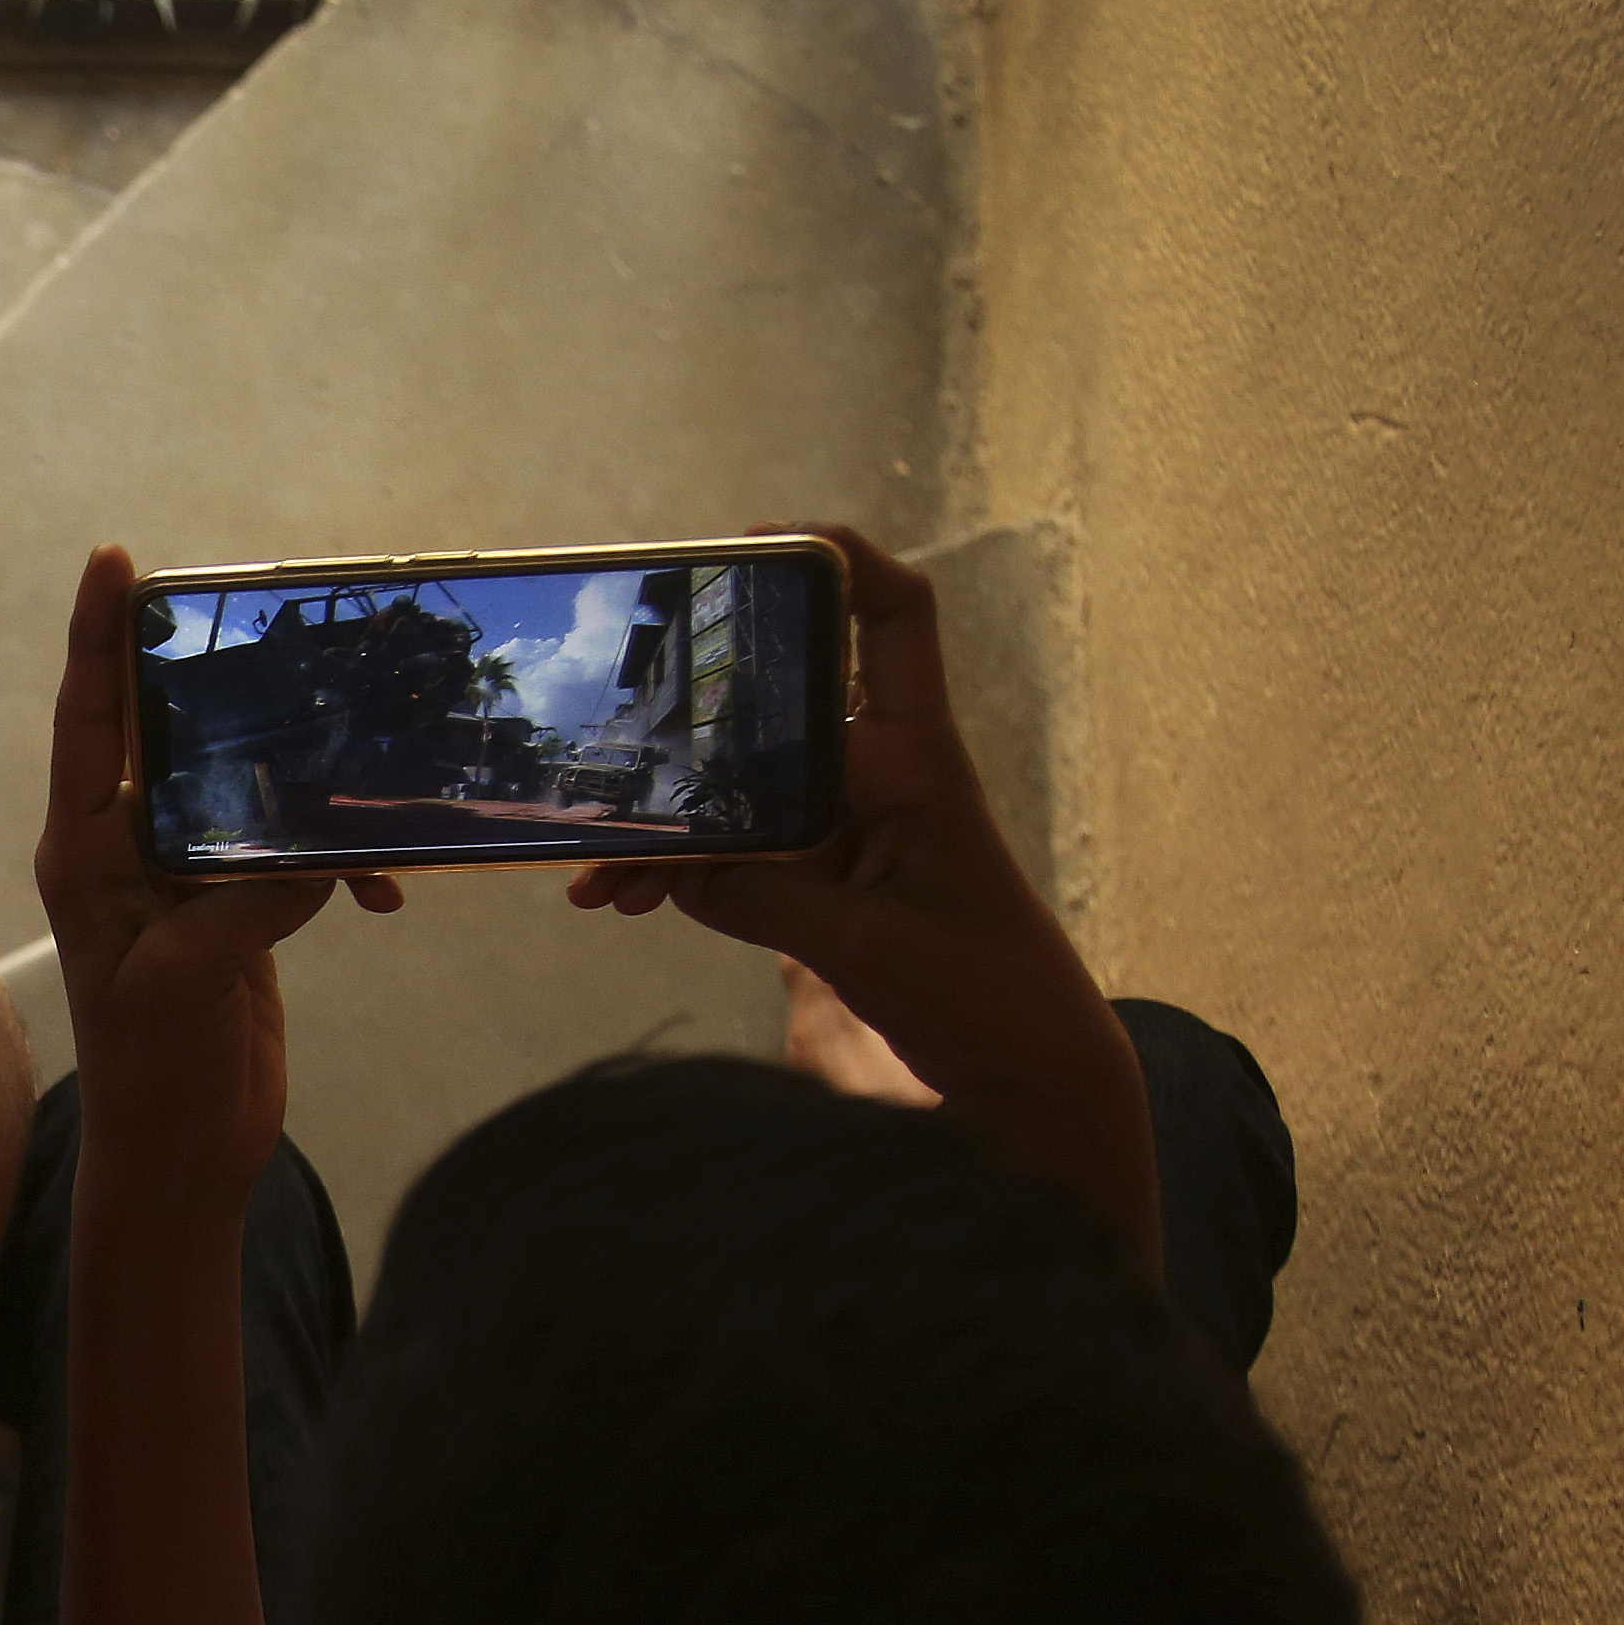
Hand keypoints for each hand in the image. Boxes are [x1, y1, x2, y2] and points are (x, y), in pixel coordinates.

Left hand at [35, 546, 392, 1206]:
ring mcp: (185, 874)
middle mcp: (127, 848)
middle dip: (221, 679)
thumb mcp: (184, 985)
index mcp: (87, 852)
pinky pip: (291, 848)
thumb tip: (313, 852)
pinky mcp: (237, 908)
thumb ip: (241, 907)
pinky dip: (339, 858)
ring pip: (243, 783)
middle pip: (169, 730)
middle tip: (278, 620)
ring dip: (305, 776)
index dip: (98, 638)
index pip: (89, 721)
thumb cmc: (154, 1075)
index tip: (113, 560)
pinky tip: (383, 889)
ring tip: (361, 757)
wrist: (181, 1154)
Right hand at [567, 526, 1153, 1258]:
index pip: (895, 619)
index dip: (838, 560)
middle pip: (775, 702)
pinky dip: (671, 872)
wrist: (1027, 1080)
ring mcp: (839, 831)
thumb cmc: (990, 999)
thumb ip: (769, 902)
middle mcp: (875, 779)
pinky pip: (726, 857)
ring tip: (595, 862)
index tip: (758, 544)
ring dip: (663, 817)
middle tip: (614, 716)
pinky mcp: (812, 887)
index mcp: (919, 763)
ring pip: (733, 789)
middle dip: (690, 708)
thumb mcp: (874, 951)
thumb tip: (673, 870)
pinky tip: (617, 898)